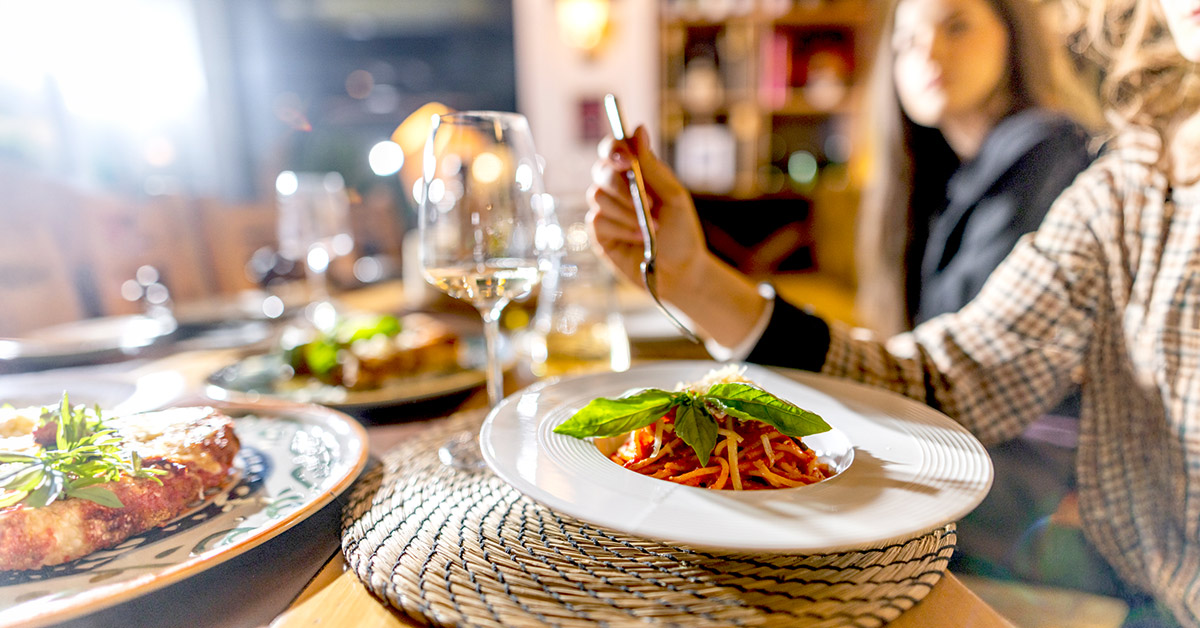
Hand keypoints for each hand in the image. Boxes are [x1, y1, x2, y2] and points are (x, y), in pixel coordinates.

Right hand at [585, 125, 707, 303]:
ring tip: (649, 227)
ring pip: (597, 196)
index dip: (614, 149)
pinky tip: (640, 238)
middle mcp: (617, 189)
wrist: (681, 272)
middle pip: (601, 171)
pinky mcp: (599, 234)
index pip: (613, 150)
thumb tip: (638, 129)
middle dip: (622, 185)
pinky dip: (622, 228)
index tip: (626, 160)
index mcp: (636, 174)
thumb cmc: (681, 233)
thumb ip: (652, 165)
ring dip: (627, 211)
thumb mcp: (672, 196)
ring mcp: (606, 211)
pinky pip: (598, 220)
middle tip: (646, 202)